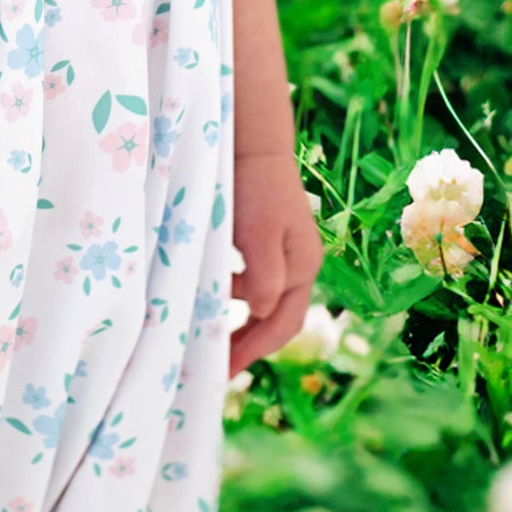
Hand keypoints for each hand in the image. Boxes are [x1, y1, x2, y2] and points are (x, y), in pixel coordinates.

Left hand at [227, 148, 325, 378]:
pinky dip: (233, 292)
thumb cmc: (254, 186)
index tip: (223, 370)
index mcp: (303, 267)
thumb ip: (264, 277)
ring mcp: (285, 250)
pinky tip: (211, 291)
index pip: (282, 325)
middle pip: (276, 318)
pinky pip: (252, 279)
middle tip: (216, 365)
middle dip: (248, 343)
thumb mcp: (259, 234)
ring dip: (239, 319)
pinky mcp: (266, 237)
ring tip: (208, 332)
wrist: (250, 140)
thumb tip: (263, 314)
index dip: (253, 351)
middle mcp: (298, 263)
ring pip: (263, 299)